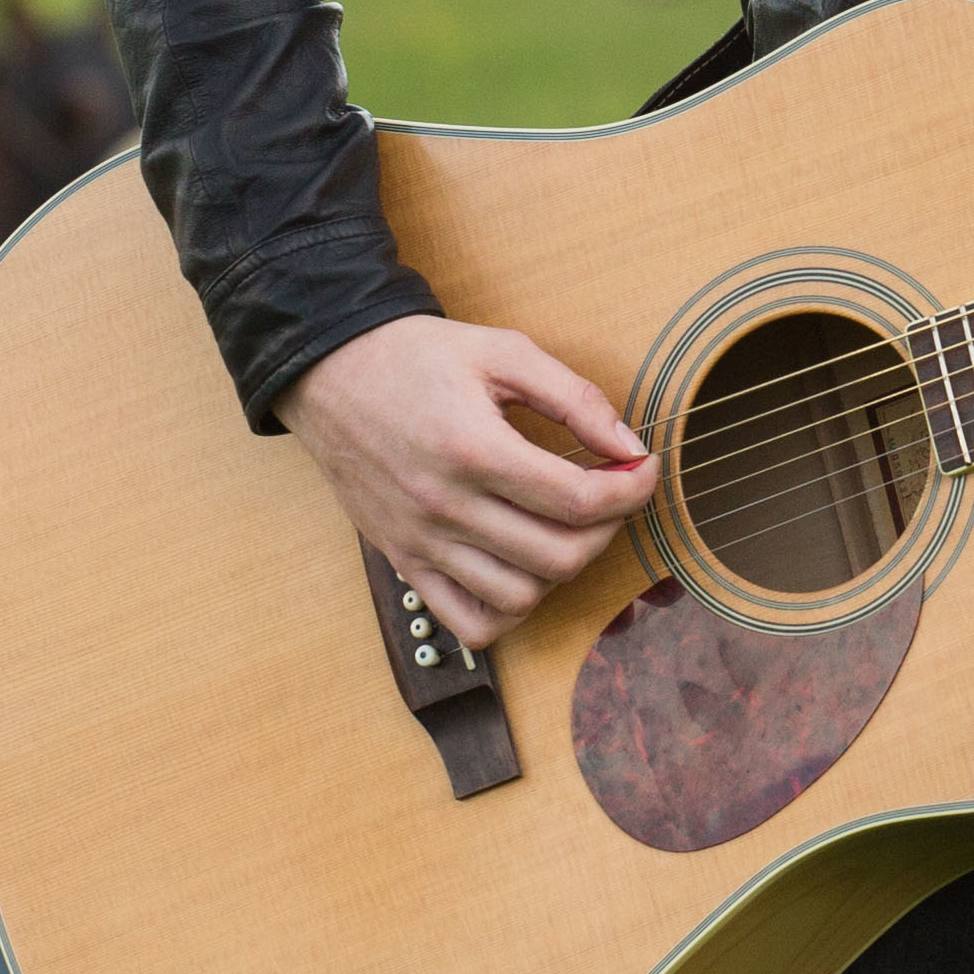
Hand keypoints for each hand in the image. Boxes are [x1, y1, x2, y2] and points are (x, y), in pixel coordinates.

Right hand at [283, 311, 657, 648]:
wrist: (330, 372)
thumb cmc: (417, 356)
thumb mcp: (503, 351)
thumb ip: (575, 397)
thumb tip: (629, 446)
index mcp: (474, 449)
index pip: (578, 500)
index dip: (632, 490)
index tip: (642, 468)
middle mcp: (445, 506)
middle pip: (559, 555)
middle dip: (607, 528)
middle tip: (610, 493)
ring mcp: (421, 542)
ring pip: (520, 596)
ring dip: (562, 568)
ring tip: (566, 525)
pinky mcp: (404, 561)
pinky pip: (467, 622)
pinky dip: (508, 609)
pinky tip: (523, 567)